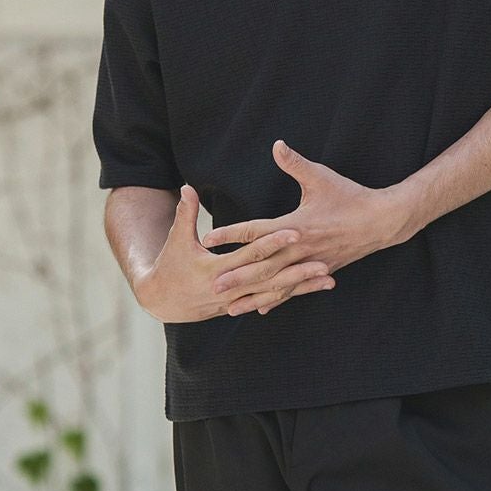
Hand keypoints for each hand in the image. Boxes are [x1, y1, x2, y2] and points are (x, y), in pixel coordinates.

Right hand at [133, 185, 335, 322]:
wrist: (162, 300)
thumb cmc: (169, 266)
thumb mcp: (176, 239)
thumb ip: (186, 213)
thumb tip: (187, 186)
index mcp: (216, 269)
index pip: (250, 253)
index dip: (273, 242)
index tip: (296, 231)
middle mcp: (231, 289)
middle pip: (270, 277)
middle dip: (297, 270)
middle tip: (323, 260)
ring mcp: (237, 300)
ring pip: (276, 293)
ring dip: (302, 286)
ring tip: (329, 277)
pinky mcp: (243, 304)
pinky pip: (272, 299)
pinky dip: (294, 294)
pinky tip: (315, 288)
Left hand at [200, 140, 411, 313]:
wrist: (383, 221)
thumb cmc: (350, 196)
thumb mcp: (322, 177)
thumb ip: (295, 163)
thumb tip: (277, 145)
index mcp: (297, 225)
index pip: (257, 231)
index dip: (231, 233)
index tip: (208, 238)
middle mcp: (301, 249)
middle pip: (263, 266)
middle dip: (238, 277)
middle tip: (213, 285)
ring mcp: (311, 264)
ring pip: (277, 284)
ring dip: (254, 296)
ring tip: (231, 308)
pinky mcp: (319, 272)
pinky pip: (294, 289)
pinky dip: (277, 299)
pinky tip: (261, 308)